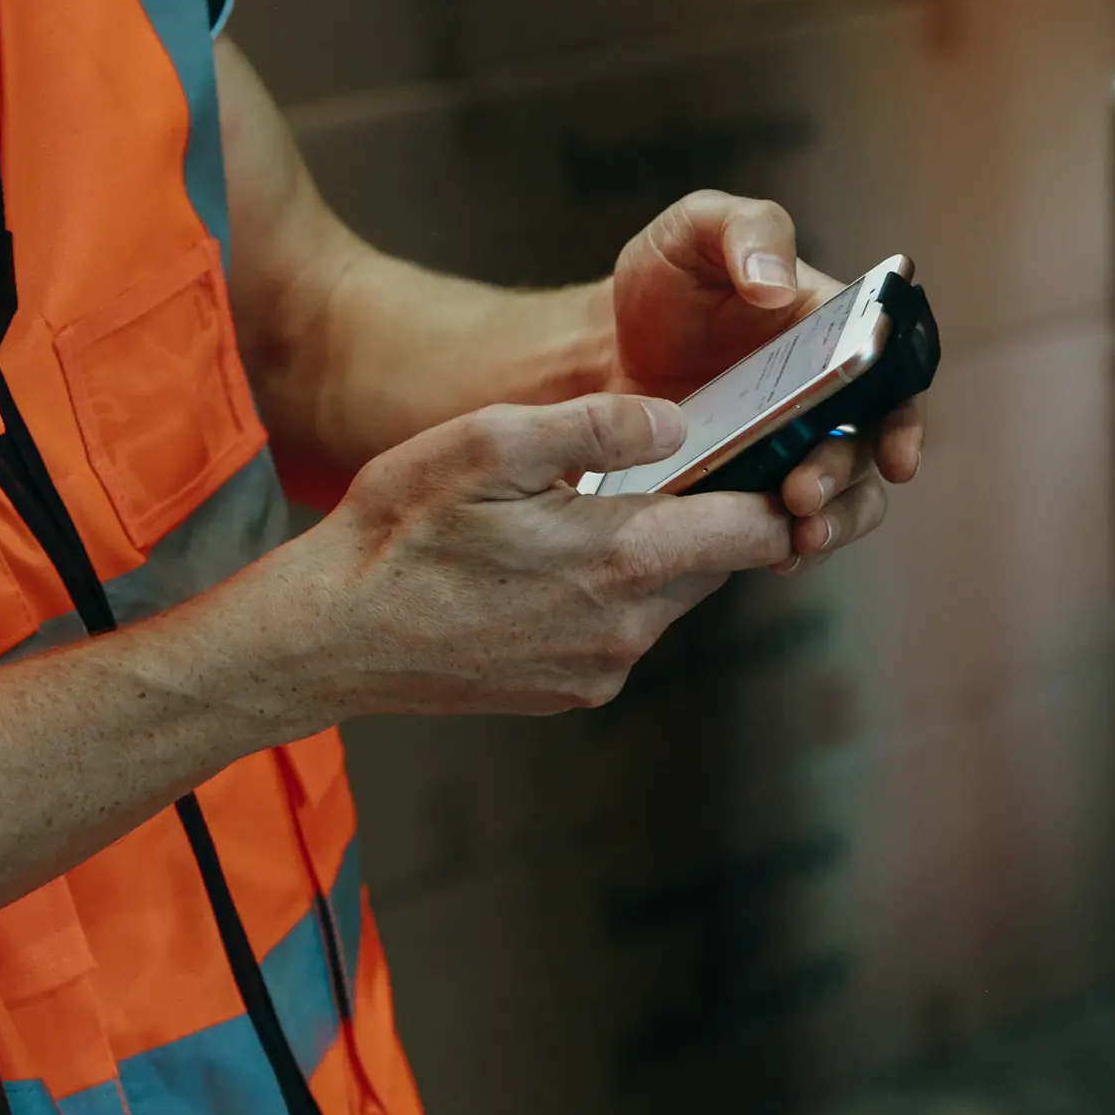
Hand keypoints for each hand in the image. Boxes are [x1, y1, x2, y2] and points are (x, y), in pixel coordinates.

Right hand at [270, 393, 794, 723]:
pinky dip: (614, 590)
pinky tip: (552, 562)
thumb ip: (596, 426)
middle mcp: (627, 629)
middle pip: (718, 563)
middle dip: (712, 512)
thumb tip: (677, 422)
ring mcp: (600, 670)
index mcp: (621, 560)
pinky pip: (625, 630)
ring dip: (657, 551)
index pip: (757, 532)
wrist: (328, 639)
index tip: (786, 457)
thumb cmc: (399, 531)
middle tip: (677, 462)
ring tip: (594, 508)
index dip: (783, 491)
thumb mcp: (488, 444)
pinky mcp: (571, 692)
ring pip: (671, 595)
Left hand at [609, 190, 925, 570]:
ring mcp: (791, 446)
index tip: (898, 454)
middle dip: (845, 478)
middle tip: (802, 495)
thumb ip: (745, 232)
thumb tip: (775, 284)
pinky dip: (784, 544)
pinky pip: (782, 524)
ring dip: (831, 523)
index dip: (906, 417)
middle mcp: (827, 394)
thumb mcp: (694, 230)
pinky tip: (770, 556)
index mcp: (833, 329)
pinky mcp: (751, 486)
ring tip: (795, 537)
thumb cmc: (663, 279)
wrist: (600, 344)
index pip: (896, 374)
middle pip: (866, 447)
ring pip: (840, 497)